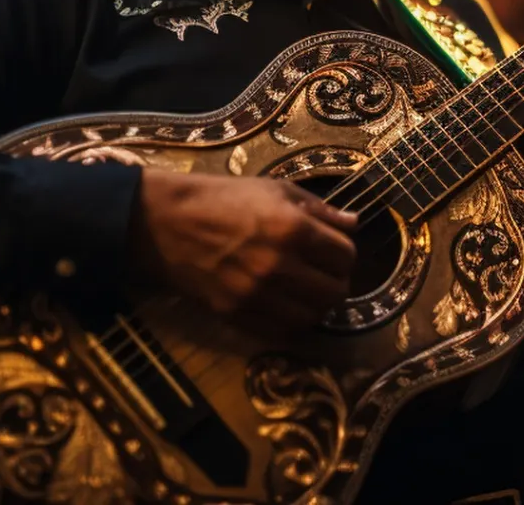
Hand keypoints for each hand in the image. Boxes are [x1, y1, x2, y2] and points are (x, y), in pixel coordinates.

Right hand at [128, 171, 356, 330]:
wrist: (169, 224)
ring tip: (306, 290)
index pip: (346, 255)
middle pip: (336, 291)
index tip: (333, 249)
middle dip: (336, 281)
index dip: (344, 252)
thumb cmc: (225, 199)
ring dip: (316, 305)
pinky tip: (286, 305)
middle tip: (324, 273)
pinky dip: (292, 322)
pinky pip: (283, 332)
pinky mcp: (238, 315)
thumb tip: (354, 224)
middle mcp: (280, 267)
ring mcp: (258, 296)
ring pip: (313, 317)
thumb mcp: (276, 190)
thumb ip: (320, 210)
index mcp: (294, 229)